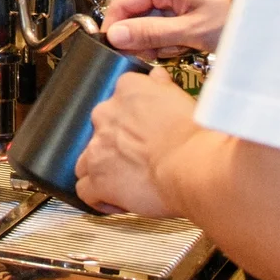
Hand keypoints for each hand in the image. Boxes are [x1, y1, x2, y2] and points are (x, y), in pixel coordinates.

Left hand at [75, 68, 201, 215]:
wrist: (194, 167)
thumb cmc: (194, 137)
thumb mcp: (182, 98)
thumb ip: (162, 87)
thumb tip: (157, 78)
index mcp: (127, 91)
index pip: (117, 100)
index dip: (128, 119)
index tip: (139, 131)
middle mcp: (106, 115)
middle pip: (99, 130)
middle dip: (114, 145)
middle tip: (137, 158)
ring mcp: (98, 148)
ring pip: (85, 159)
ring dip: (101, 169)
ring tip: (123, 181)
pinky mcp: (97, 179)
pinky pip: (85, 190)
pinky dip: (97, 197)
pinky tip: (115, 201)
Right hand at [101, 0, 233, 57]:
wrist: (270, 14)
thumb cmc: (237, 15)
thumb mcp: (189, 31)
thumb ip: (150, 33)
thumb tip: (116, 36)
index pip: (124, 1)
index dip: (116, 27)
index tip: (114, 48)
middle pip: (140, 12)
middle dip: (147, 37)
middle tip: (160, 53)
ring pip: (157, 19)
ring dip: (164, 39)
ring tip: (183, 48)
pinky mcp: (195, 2)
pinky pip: (173, 20)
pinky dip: (177, 35)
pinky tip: (190, 44)